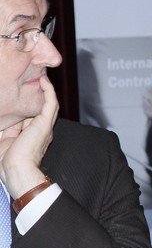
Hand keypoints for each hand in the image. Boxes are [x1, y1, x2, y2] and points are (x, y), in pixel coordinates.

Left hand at [0, 75, 57, 197]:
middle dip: (40, 94)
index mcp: (32, 136)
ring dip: (47, 90)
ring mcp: (44, 127)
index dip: (28, 105)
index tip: (25, 95)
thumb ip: (8, 131)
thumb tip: (5, 119)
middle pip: (41, 108)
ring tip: (42, 77)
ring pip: (49, 104)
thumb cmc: (9, 162)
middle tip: (37, 80)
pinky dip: (49, 92)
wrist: (17, 170)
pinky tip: (45, 82)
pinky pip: (50, 103)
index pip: (31, 117)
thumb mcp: (5, 141)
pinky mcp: (45, 123)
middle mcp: (41, 131)